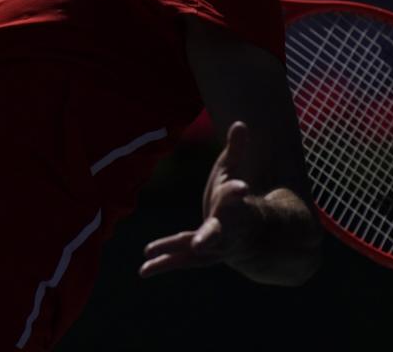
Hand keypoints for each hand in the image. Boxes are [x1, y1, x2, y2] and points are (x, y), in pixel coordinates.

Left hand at [140, 122, 265, 277]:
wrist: (249, 236)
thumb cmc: (234, 198)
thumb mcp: (234, 172)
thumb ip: (236, 150)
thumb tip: (240, 122)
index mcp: (235, 205)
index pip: (234, 196)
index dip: (236, 191)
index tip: (241, 187)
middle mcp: (226, 228)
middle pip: (219, 232)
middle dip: (210, 236)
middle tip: (202, 243)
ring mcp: (214, 246)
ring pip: (196, 249)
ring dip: (175, 249)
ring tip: (150, 251)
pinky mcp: (201, 256)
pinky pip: (181, 260)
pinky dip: (163, 264)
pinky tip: (143, 269)